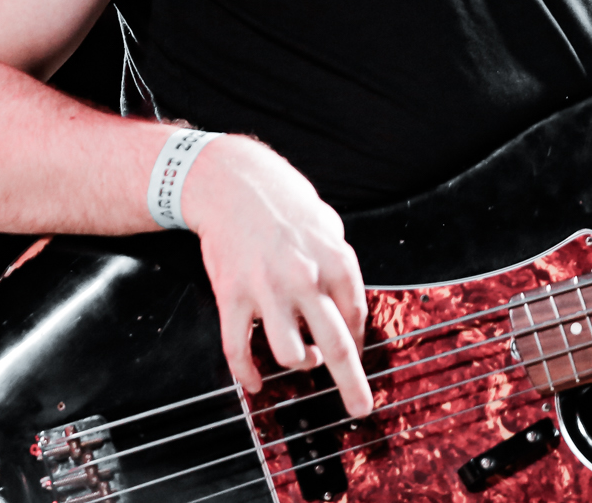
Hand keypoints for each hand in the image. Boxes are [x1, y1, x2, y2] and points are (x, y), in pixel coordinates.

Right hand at [181, 135, 373, 416]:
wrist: (231, 184)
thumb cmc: (283, 204)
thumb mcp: (328, 226)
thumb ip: (340, 266)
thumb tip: (348, 308)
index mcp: (336, 260)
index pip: (356, 316)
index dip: (356, 337)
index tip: (353, 346)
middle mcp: (306, 279)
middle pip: (336, 345)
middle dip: (352, 384)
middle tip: (360, 408)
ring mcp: (268, 290)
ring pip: (290, 354)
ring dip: (297, 365)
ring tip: (297, 358)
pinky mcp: (232, 297)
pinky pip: (239, 350)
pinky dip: (248, 374)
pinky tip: (254, 382)